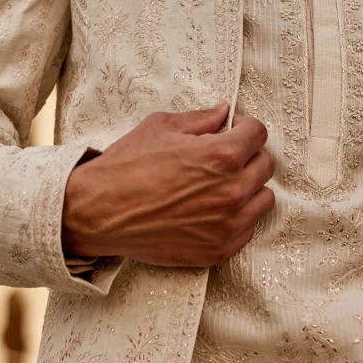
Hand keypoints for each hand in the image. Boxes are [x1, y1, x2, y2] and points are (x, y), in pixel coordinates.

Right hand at [61, 102, 274, 267]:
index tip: (232, 131)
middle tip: (223, 157)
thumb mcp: (161, 127)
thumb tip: (223, 112)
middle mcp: (231, 191)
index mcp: (222, 156)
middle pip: (265, 166)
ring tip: (220, 185)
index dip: (244, 128)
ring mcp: (227, 225)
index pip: (259, 134)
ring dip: (248, 188)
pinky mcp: (218, 250)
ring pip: (263, 199)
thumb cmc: (126, 166)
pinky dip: (237, 218)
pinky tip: (212, 210)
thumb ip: (201, 119)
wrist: (97, 212)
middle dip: (247, 156)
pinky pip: (247, 229)